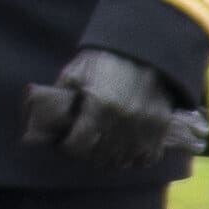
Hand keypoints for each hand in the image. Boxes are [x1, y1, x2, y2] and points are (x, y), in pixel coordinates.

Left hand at [16, 44, 208, 181]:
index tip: (66, 142)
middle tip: (83, 145)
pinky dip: (135, 158)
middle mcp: (124, 119)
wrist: (141, 47)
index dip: (67, 146)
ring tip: (102, 149)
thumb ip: (62, 98)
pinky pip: (146, 157)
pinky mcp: (160, 126)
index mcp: (100, 105)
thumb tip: (48, 122)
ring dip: (109, 158)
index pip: (78, 145)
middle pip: (99, 157)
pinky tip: (125, 150)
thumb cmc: (104, 58)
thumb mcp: (76, 72)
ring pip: (122, 161)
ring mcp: (145, 125)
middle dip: (86, 154)